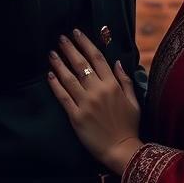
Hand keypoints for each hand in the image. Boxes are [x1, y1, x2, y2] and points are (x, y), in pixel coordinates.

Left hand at [47, 29, 141, 174]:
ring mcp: (86, 103)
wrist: (121, 149)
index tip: (77, 33)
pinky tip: (50, 75)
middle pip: (81, 64)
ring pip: (69, 78)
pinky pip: (63, 97)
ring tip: (51, 53)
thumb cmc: (129, 125)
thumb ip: (125, 80)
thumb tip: (117, 62)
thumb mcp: (133, 100)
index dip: (85, 43)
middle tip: (61, 38)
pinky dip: (55, 85)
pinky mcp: (76, 117)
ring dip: (59, 64)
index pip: (97, 58)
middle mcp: (98, 91)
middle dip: (69, 49)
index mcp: (113, 85)